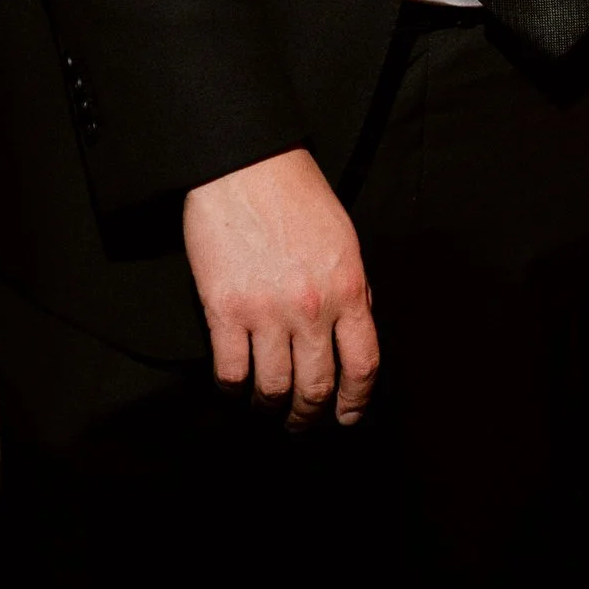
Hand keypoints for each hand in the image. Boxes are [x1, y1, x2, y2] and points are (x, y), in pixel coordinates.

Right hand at [181, 147, 378, 425]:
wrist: (245, 166)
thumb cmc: (295, 196)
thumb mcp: (344, 241)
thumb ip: (352, 290)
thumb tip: (352, 333)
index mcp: (349, 289)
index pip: (363, 365)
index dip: (356, 401)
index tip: (347, 415)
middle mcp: (312, 308)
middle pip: (317, 386)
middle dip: (309, 414)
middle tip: (301, 422)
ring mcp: (267, 311)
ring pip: (273, 386)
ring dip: (270, 405)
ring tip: (266, 406)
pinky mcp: (225, 310)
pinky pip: (231, 370)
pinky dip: (232, 387)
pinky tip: (234, 385)